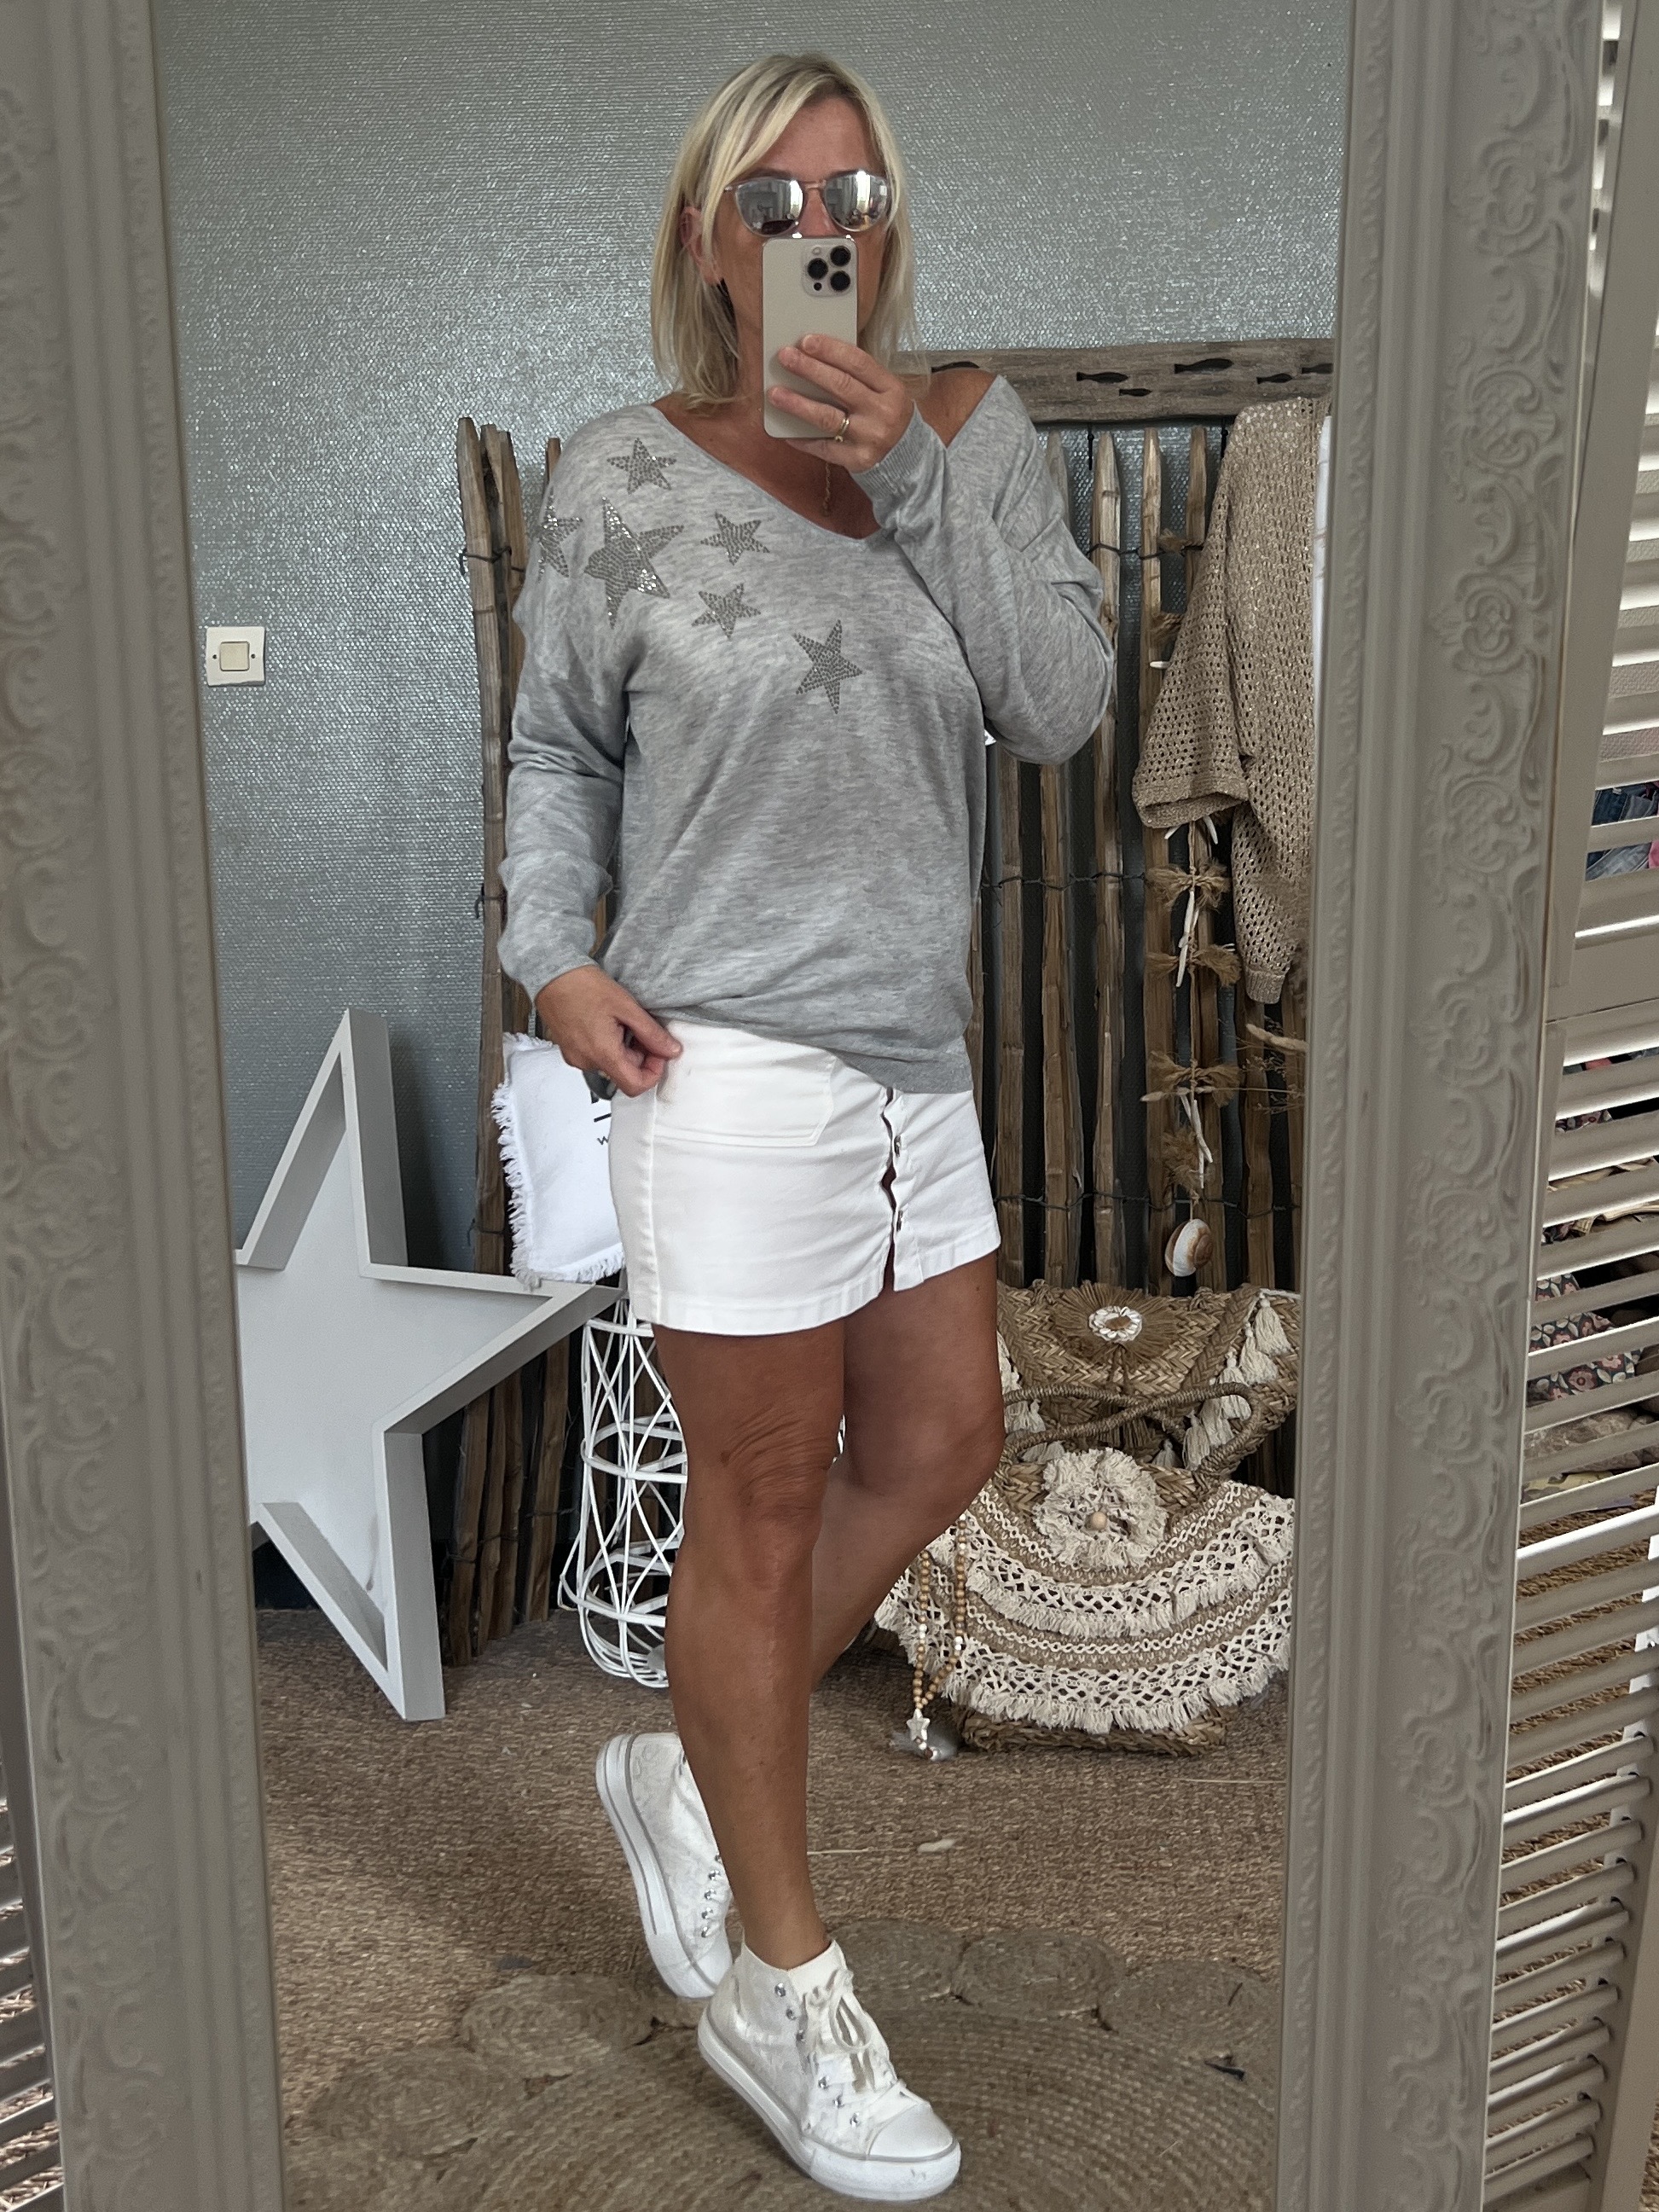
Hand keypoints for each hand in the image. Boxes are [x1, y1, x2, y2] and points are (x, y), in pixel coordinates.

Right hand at [533, 966, 681, 1096]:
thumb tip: (671, 1050)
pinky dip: (608, 1045)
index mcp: (602, 1054)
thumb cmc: (582, 986)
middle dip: (640, 1055)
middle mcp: (587, 1061)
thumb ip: (652, 1034)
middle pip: (624, 1073)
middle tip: (641, 1028)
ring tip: (622, 1021)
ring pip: (611, 1065)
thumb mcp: (627, 1007)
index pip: (635, 1086)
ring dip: (624, 1049)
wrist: (552, 974)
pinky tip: (608, 1022)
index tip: (658, 1053)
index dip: (653, 1073)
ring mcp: (576, 1057)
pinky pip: (596, 1056)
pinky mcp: (570, 1051)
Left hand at [769, 333, 914, 471]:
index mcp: (891, 388)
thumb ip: (858, 377)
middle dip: (809, 369)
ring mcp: (870, 438)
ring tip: (775, 393)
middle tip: (785, 357)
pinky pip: (824, 448)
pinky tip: (785, 432)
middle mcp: (883, 412)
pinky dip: (803, 439)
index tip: (806, 341)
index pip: (859, 363)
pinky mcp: (858, 460)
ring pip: (828, 417)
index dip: (831, 350)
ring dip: (798, 404)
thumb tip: (815, 359)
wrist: (909, 457)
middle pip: (841, 386)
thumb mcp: (885, 392)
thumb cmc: (888, 416)